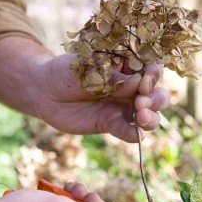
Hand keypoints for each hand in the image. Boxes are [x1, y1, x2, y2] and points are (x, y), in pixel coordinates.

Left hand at [38, 54, 170, 141]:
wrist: (45, 92)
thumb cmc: (66, 72)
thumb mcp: (88, 68)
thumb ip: (112, 77)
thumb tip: (137, 83)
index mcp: (127, 66)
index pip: (151, 69)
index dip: (153, 75)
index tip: (143, 81)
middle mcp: (131, 87)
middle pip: (157, 94)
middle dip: (156, 99)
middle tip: (141, 102)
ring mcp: (123, 107)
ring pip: (150, 115)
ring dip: (152, 118)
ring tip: (142, 117)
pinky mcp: (112, 124)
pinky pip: (130, 131)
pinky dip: (136, 134)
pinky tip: (135, 134)